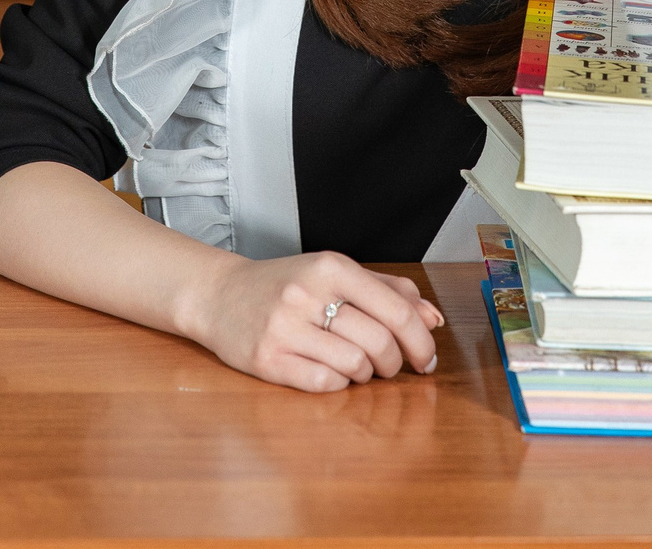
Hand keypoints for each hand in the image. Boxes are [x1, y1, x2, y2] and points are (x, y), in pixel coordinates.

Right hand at [177, 250, 444, 392]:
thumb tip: (432, 318)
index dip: (420, 340)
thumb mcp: (334, 274)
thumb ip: (386, 290)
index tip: (428, 358)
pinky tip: (332, 372)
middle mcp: (307, 294)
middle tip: (392, 366)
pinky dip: (339, 383)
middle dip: (396, 362)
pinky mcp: (267, 360)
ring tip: (359, 367)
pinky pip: (324, 382)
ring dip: (367, 374)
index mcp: (330, 267)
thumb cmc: (284, 286)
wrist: (218, 296)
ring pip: (355, 365)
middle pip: (379, 341)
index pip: (395, 309)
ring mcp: (284, 328)